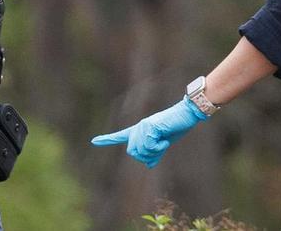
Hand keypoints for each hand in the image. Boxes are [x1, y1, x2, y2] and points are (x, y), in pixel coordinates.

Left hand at [90, 97, 208, 167]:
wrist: (186, 115)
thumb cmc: (176, 127)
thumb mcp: (164, 143)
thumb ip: (155, 152)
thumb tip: (149, 165)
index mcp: (140, 130)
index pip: (121, 136)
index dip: (107, 140)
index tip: (93, 141)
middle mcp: (138, 128)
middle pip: (133, 152)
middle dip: (146, 156)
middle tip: (159, 149)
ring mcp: (142, 126)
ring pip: (141, 150)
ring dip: (154, 152)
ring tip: (163, 142)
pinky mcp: (149, 127)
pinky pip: (149, 146)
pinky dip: (159, 148)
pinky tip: (164, 139)